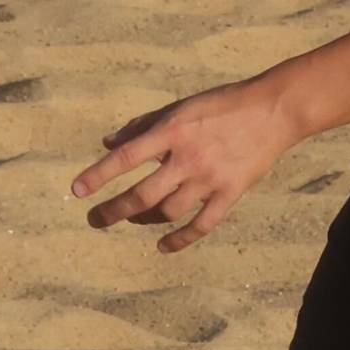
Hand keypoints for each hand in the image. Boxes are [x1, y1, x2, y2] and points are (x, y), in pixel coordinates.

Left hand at [74, 76, 311, 252]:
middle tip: (95, 219)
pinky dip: (179, 240)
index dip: (99, 175)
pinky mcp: (230, 192)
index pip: (127, 157)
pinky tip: (163, 246)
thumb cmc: (222, 104)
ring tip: (133, 220)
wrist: (274, 109)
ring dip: (144, 221)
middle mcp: (188, 156)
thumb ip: (143, 125)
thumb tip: (107, 143)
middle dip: (113, 211)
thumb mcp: (181, 106)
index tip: (76, 191)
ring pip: (167, 212)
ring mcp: (209, 177)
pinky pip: (201, 225)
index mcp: (174, 130)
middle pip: (142, 195)